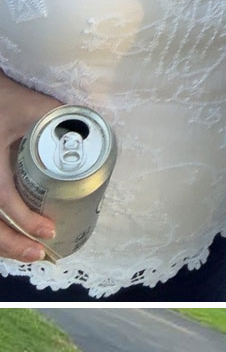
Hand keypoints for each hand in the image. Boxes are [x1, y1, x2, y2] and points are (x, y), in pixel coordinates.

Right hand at [0, 74, 62, 261]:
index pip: (0, 196)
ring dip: (4, 245)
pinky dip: (0, 233)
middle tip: (41, 253)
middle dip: (12, 244)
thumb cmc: (1, 97)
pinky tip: (16, 243)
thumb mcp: (28, 104)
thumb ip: (59, 116)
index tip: (49, 231)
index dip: (23, 218)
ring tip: (31, 253)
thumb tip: (91, 137)